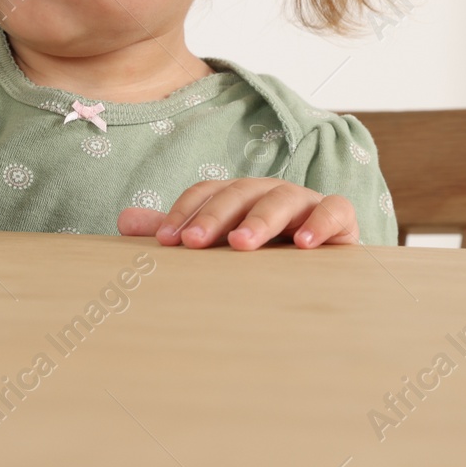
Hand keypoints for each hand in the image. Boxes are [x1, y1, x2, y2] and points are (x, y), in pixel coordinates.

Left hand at [117, 178, 358, 249]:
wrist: (324, 274)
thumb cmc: (264, 257)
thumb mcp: (221, 247)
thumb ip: (181, 233)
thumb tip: (124, 221)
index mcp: (239, 196)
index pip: (207, 192)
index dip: (184, 212)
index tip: (164, 241)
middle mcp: (269, 192)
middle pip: (239, 192)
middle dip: (214, 217)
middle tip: (193, 244)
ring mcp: (306, 203)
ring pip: (282, 198)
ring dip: (260, 219)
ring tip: (242, 244)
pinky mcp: (341, 219)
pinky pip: (334, 211)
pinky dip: (320, 223)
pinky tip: (304, 245)